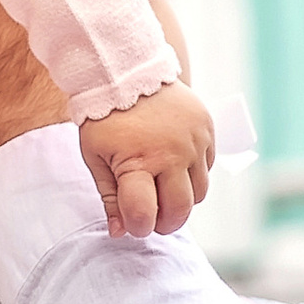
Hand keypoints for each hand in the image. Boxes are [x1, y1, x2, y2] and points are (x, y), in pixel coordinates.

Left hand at [77, 82, 215, 240]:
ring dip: (182, 199)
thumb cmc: (106, 118)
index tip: (132, 221)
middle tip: (151, 215)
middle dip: (165, 222)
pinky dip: (193, 175)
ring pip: (199, 193)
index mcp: (138, 161)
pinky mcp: (207, 130)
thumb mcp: (96, 157)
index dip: (138, 226)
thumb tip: (119, 232)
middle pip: (179, 211)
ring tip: (162, 187)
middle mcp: (172, 154)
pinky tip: (174, 165)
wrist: (127, 72)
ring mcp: (193, 142)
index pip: (145, 214)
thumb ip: (109, 196)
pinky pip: (208, 168)